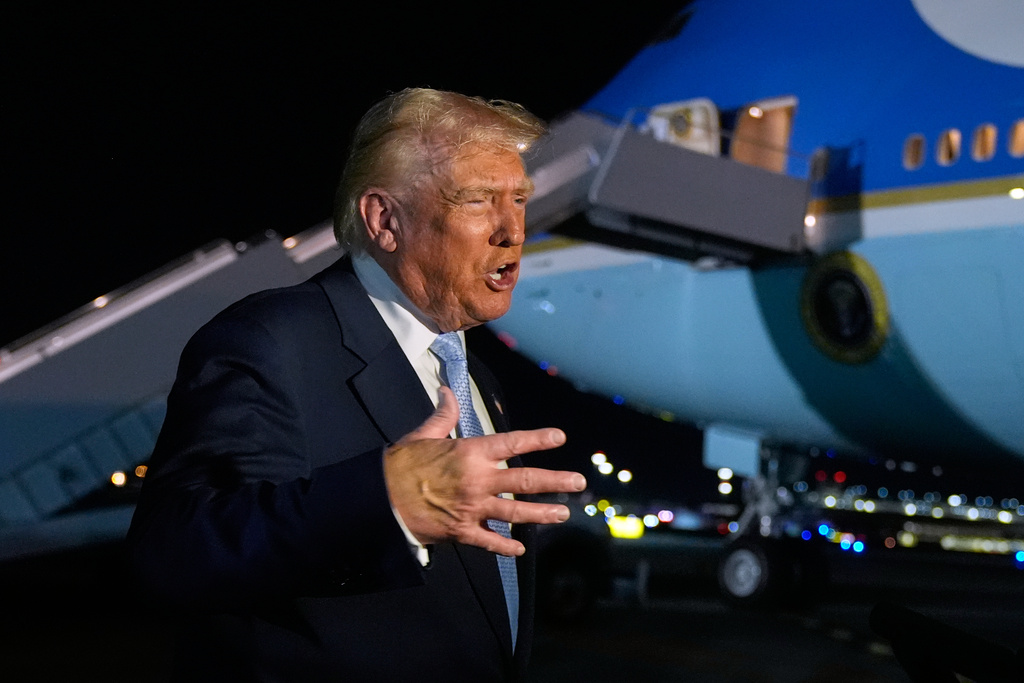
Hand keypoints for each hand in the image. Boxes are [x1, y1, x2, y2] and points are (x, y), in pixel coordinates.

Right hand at [383, 387, 585, 556]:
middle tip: (578, 482)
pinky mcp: (461, 530)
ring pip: (516, 513)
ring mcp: (472, 508)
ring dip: (542, 514)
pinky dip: (506, 547)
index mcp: (470, 452)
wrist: (380, 499)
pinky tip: (520, 550)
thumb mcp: (423, 434)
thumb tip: (447, 391)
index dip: (537, 439)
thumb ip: (443, 415)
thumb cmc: (401, 464)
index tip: (559, 437)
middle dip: (555, 481)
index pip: (512, 443)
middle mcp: (478, 480)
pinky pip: (490, 541)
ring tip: (563, 514)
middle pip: (525, 481)